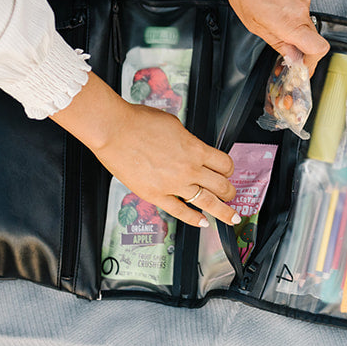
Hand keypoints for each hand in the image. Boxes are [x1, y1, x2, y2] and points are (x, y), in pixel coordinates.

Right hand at [52, 75, 238, 227]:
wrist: (115, 130)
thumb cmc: (140, 122)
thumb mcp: (174, 125)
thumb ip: (187, 141)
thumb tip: (191, 148)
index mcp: (196, 149)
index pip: (224, 164)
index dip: (229, 170)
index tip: (228, 173)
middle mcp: (189, 169)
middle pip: (221, 185)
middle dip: (229, 192)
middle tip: (232, 196)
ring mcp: (174, 185)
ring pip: (207, 202)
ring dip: (223, 211)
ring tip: (231, 218)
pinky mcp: (156, 195)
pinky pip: (181, 212)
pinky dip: (194, 219)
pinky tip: (202, 223)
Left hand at [214, 0, 328, 65]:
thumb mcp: (252, 22)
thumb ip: (275, 41)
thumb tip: (290, 54)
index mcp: (290, 22)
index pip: (318, 49)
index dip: (312, 62)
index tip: (302, 67)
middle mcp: (301, 9)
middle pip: (311, 38)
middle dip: (298, 47)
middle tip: (283, 50)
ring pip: (303, 22)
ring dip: (290, 28)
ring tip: (267, 21)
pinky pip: (298, 9)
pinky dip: (288, 14)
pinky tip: (270, 7)